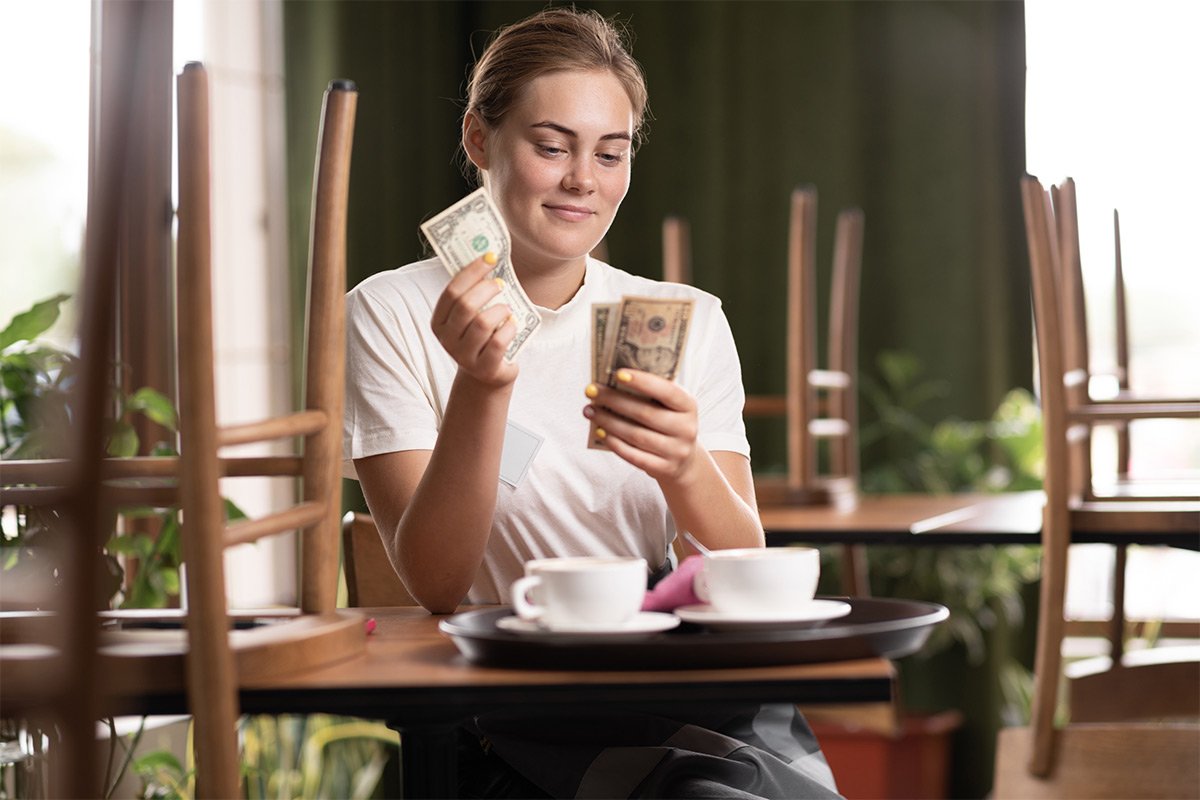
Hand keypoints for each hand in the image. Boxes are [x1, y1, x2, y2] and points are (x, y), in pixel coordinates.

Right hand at [431, 252, 517, 386]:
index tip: (490, 257)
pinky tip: (512, 324)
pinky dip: (509, 328)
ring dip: (500, 310)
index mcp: (439, 322)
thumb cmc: (482, 336)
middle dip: (486, 289)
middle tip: (500, 283)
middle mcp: (447, 339)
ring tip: (506, 309)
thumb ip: (473, 292)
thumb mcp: (472, 315)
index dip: (472, 272)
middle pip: (466, 306)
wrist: (487, 374)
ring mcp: (464, 356)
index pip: (452, 291)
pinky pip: (498, 342)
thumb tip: (489, 256)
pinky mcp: (484, 368)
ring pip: (482, 323)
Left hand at [582, 369, 699, 481]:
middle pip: (645, 413)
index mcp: (689, 406)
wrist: (684, 460)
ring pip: (636, 435)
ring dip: (608, 421)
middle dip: (614, 400)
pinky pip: (634, 455)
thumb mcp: (669, 406)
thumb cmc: (668, 423)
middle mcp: (686, 429)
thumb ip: (650, 393)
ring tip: (590, 411)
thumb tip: (613, 381)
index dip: (643, 382)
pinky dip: (614, 443)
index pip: (667, 391)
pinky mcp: (664, 469)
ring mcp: (677, 451)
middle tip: (591, 391)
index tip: (618, 373)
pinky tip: (600, 431)